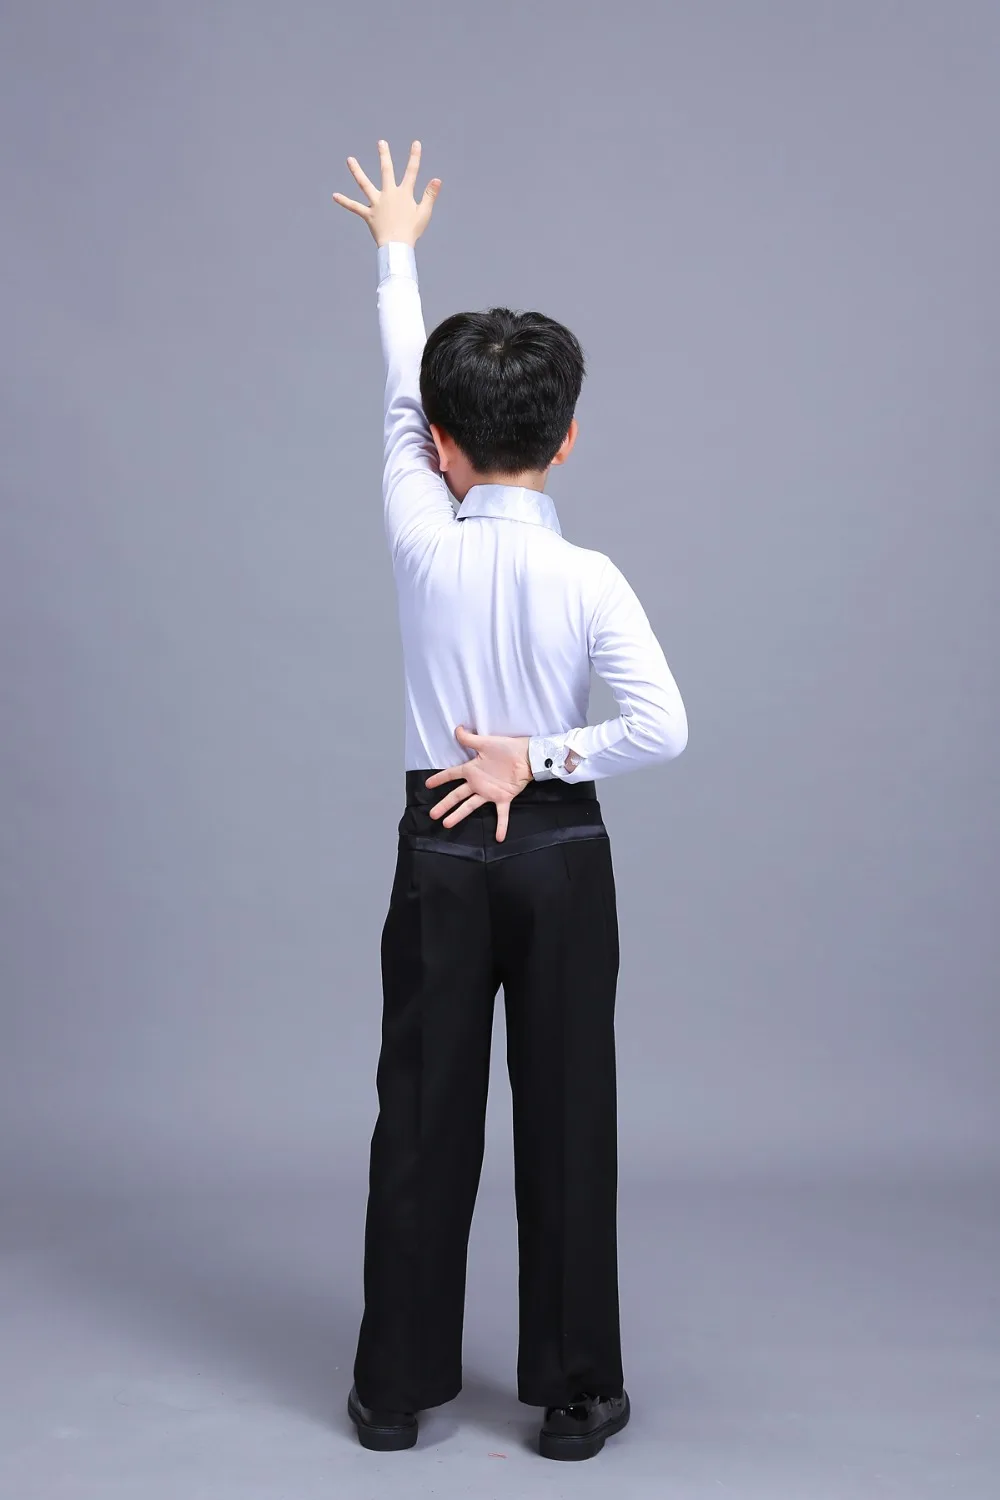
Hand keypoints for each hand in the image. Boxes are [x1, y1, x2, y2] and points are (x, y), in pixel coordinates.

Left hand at [332, 138, 440, 247]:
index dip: (414, 157)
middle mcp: (389, 194)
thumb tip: (437, 179)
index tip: (416, 143)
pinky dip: (344, 201)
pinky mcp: (368, 214)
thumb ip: (430, 195)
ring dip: (357, 171)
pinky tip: (334, 196)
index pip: (411, 172)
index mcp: (404, 194)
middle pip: (386, 171)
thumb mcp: (424, 213)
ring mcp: (376, 203)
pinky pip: (354, 207)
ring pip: (364, 184)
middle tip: (381, 142)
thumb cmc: (412, 231)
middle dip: (384, 156)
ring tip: (349, 159)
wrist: (397, 245)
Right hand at [425, 726, 532, 841]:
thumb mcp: (486, 742)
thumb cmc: (507, 747)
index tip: (428, 784)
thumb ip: (470, 739)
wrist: (527, 755)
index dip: (440, 779)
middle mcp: (478, 783)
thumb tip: (457, 728)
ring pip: (470, 806)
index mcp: (472, 769)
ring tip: (447, 824)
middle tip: (432, 814)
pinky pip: (502, 814)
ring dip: (459, 815)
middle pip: (456, 795)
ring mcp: (489, 792)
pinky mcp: (503, 798)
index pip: (451, 774)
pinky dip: (501, 826)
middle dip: (444, 804)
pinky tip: (499, 838)